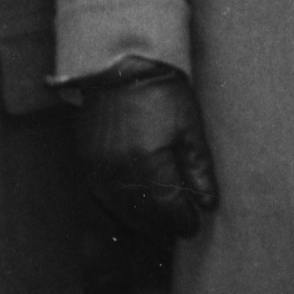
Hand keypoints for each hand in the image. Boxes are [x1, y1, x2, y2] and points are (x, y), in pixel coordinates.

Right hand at [76, 63, 217, 241]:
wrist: (120, 63)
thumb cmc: (161, 91)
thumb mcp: (190, 126)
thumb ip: (198, 168)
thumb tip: (208, 203)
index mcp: (147, 161)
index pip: (166, 206)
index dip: (182, 220)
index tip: (194, 225)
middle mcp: (117, 170)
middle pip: (141, 213)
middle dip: (162, 226)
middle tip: (178, 229)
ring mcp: (97, 166)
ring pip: (119, 208)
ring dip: (140, 221)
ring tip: (159, 226)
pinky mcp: (85, 159)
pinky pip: (101, 194)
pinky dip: (119, 206)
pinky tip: (134, 208)